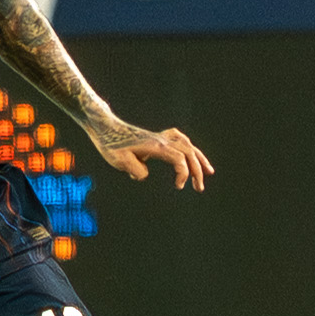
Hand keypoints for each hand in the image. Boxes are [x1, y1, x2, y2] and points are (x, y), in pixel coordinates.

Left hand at [90, 119, 213, 190]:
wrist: (105, 127)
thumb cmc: (110, 145)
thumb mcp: (120, 161)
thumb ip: (136, 170)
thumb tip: (145, 175)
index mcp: (156, 146)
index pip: (179, 159)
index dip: (184, 174)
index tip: (179, 187)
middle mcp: (161, 140)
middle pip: (188, 153)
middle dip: (197, 170)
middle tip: (199, 188)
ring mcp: (160, 137)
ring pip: (187, 145)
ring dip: (198, 158)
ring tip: (209, 171)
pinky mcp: (156, 137)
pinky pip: (178, 138)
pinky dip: (188, 146)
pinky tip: (190, 152)